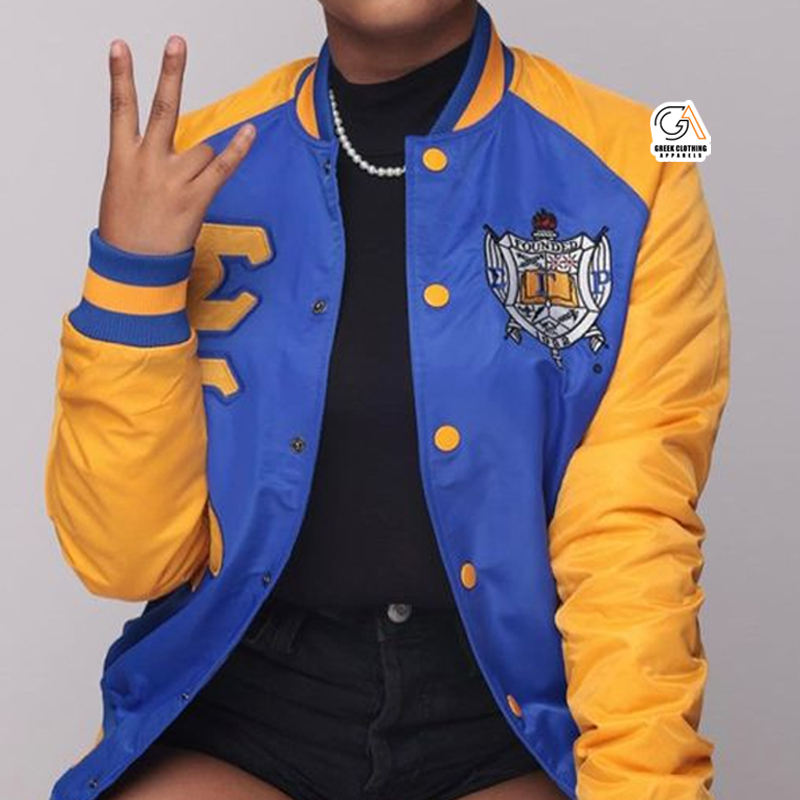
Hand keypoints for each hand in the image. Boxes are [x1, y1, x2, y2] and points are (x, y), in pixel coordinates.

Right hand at [98, 35, 255, 255]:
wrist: (135, 268)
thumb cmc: (126, 231)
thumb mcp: (120, 189)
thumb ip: (138, 163)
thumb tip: (164, 152)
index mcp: (121, 158)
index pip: (120, 107)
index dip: (120, 75)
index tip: (121, 47)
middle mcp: (148, 162)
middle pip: (162, 108)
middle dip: (170, 72)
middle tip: (177, 43)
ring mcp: (173, 179)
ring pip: (202, 149)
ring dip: (201, 164)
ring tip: (185, 192)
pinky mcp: (196, 197)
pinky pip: (222, 168)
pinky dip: (237, 150)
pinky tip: (250, 132)